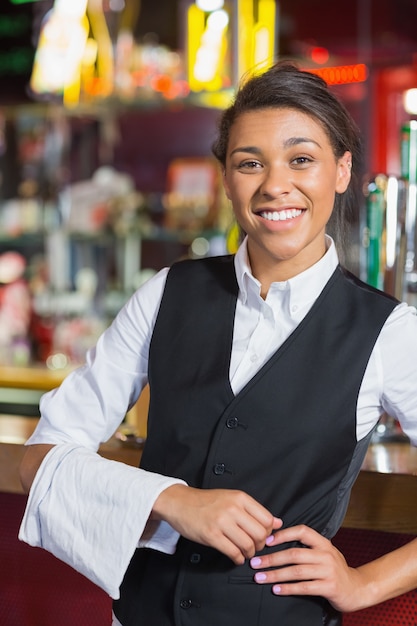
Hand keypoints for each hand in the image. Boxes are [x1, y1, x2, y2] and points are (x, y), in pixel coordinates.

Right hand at [152, 484, 282, 564]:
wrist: (179, 502)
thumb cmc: (206, 502)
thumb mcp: (231, 498)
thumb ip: (254, 510)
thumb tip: (277, 522)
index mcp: (240, 498)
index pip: (267, 519)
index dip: (269, 532)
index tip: (264, 536)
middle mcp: (233, 508)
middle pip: (260, 534)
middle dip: (260, 545)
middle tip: (255, 547)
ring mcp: (222, 522)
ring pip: (248, 545)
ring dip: (249, 554)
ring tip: (244, 553)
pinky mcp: (211, 535)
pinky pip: (233, 552)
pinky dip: (238, 559)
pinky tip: (235, 557)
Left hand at [250, 524, 364, 611]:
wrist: (357, 589)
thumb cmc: (335, 570)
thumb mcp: (324, 553)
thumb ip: (307, 548)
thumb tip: (277, 541)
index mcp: (323, 543)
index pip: (302, 531)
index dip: (283, 534)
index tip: (266, 541)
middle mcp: (326, 555)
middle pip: (294, 554)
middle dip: (271, 558)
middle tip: (254, 563)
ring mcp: (328, 571)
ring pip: (296, 571)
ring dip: (275, 574)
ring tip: (260, 577)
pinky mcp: (329, 587)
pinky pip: (304, 587)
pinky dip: (288, 588)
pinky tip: (276, 590)